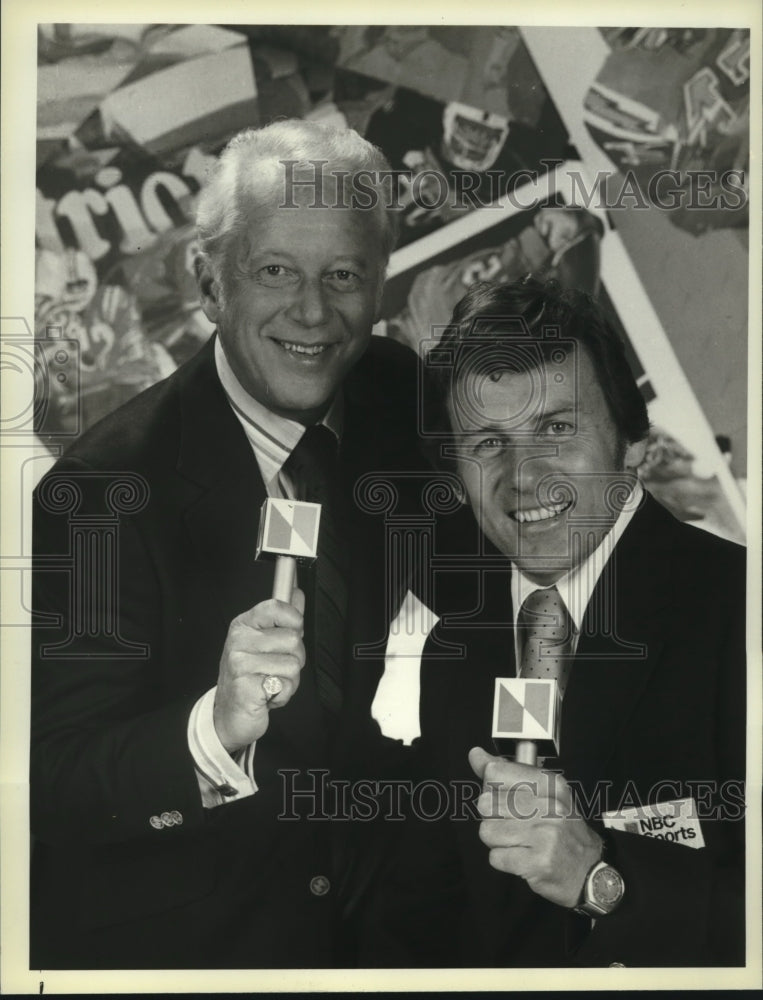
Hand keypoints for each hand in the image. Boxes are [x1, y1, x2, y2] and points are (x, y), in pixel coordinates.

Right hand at [214, 589, 304, 752]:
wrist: (228, 713)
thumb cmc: (249, 676)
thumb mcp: (264, 642)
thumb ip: (283, 618)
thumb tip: (296, 593)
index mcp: (244, 625)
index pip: (276, 606)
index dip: (294, 619)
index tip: (293, 630)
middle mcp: (239, 641)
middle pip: (292, 639)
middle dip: (295, 658)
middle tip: (276, 667)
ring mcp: (240, 663)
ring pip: (293, 664)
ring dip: (289, 679)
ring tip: (271, 681)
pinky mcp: (246, 687)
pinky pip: (286, 685)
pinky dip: (284, 694)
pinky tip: (268, 694)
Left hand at [469, 746, 602, 907]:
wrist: (589, 871)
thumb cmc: (562, 830)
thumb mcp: (542, 793)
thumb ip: (505, 772)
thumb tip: (476, 754)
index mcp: (549, 784)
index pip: (495, 772)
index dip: (492, 789)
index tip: (506, 798)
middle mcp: (549, 806)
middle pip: (486, 803)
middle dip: (493, 818)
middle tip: (514, 825)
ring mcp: (545, 835)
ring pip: (487, 831)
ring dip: (497, 841)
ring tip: (519, 842)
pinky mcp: (539, 862)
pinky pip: (495, 857)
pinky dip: (503, 860)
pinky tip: (522, 858)